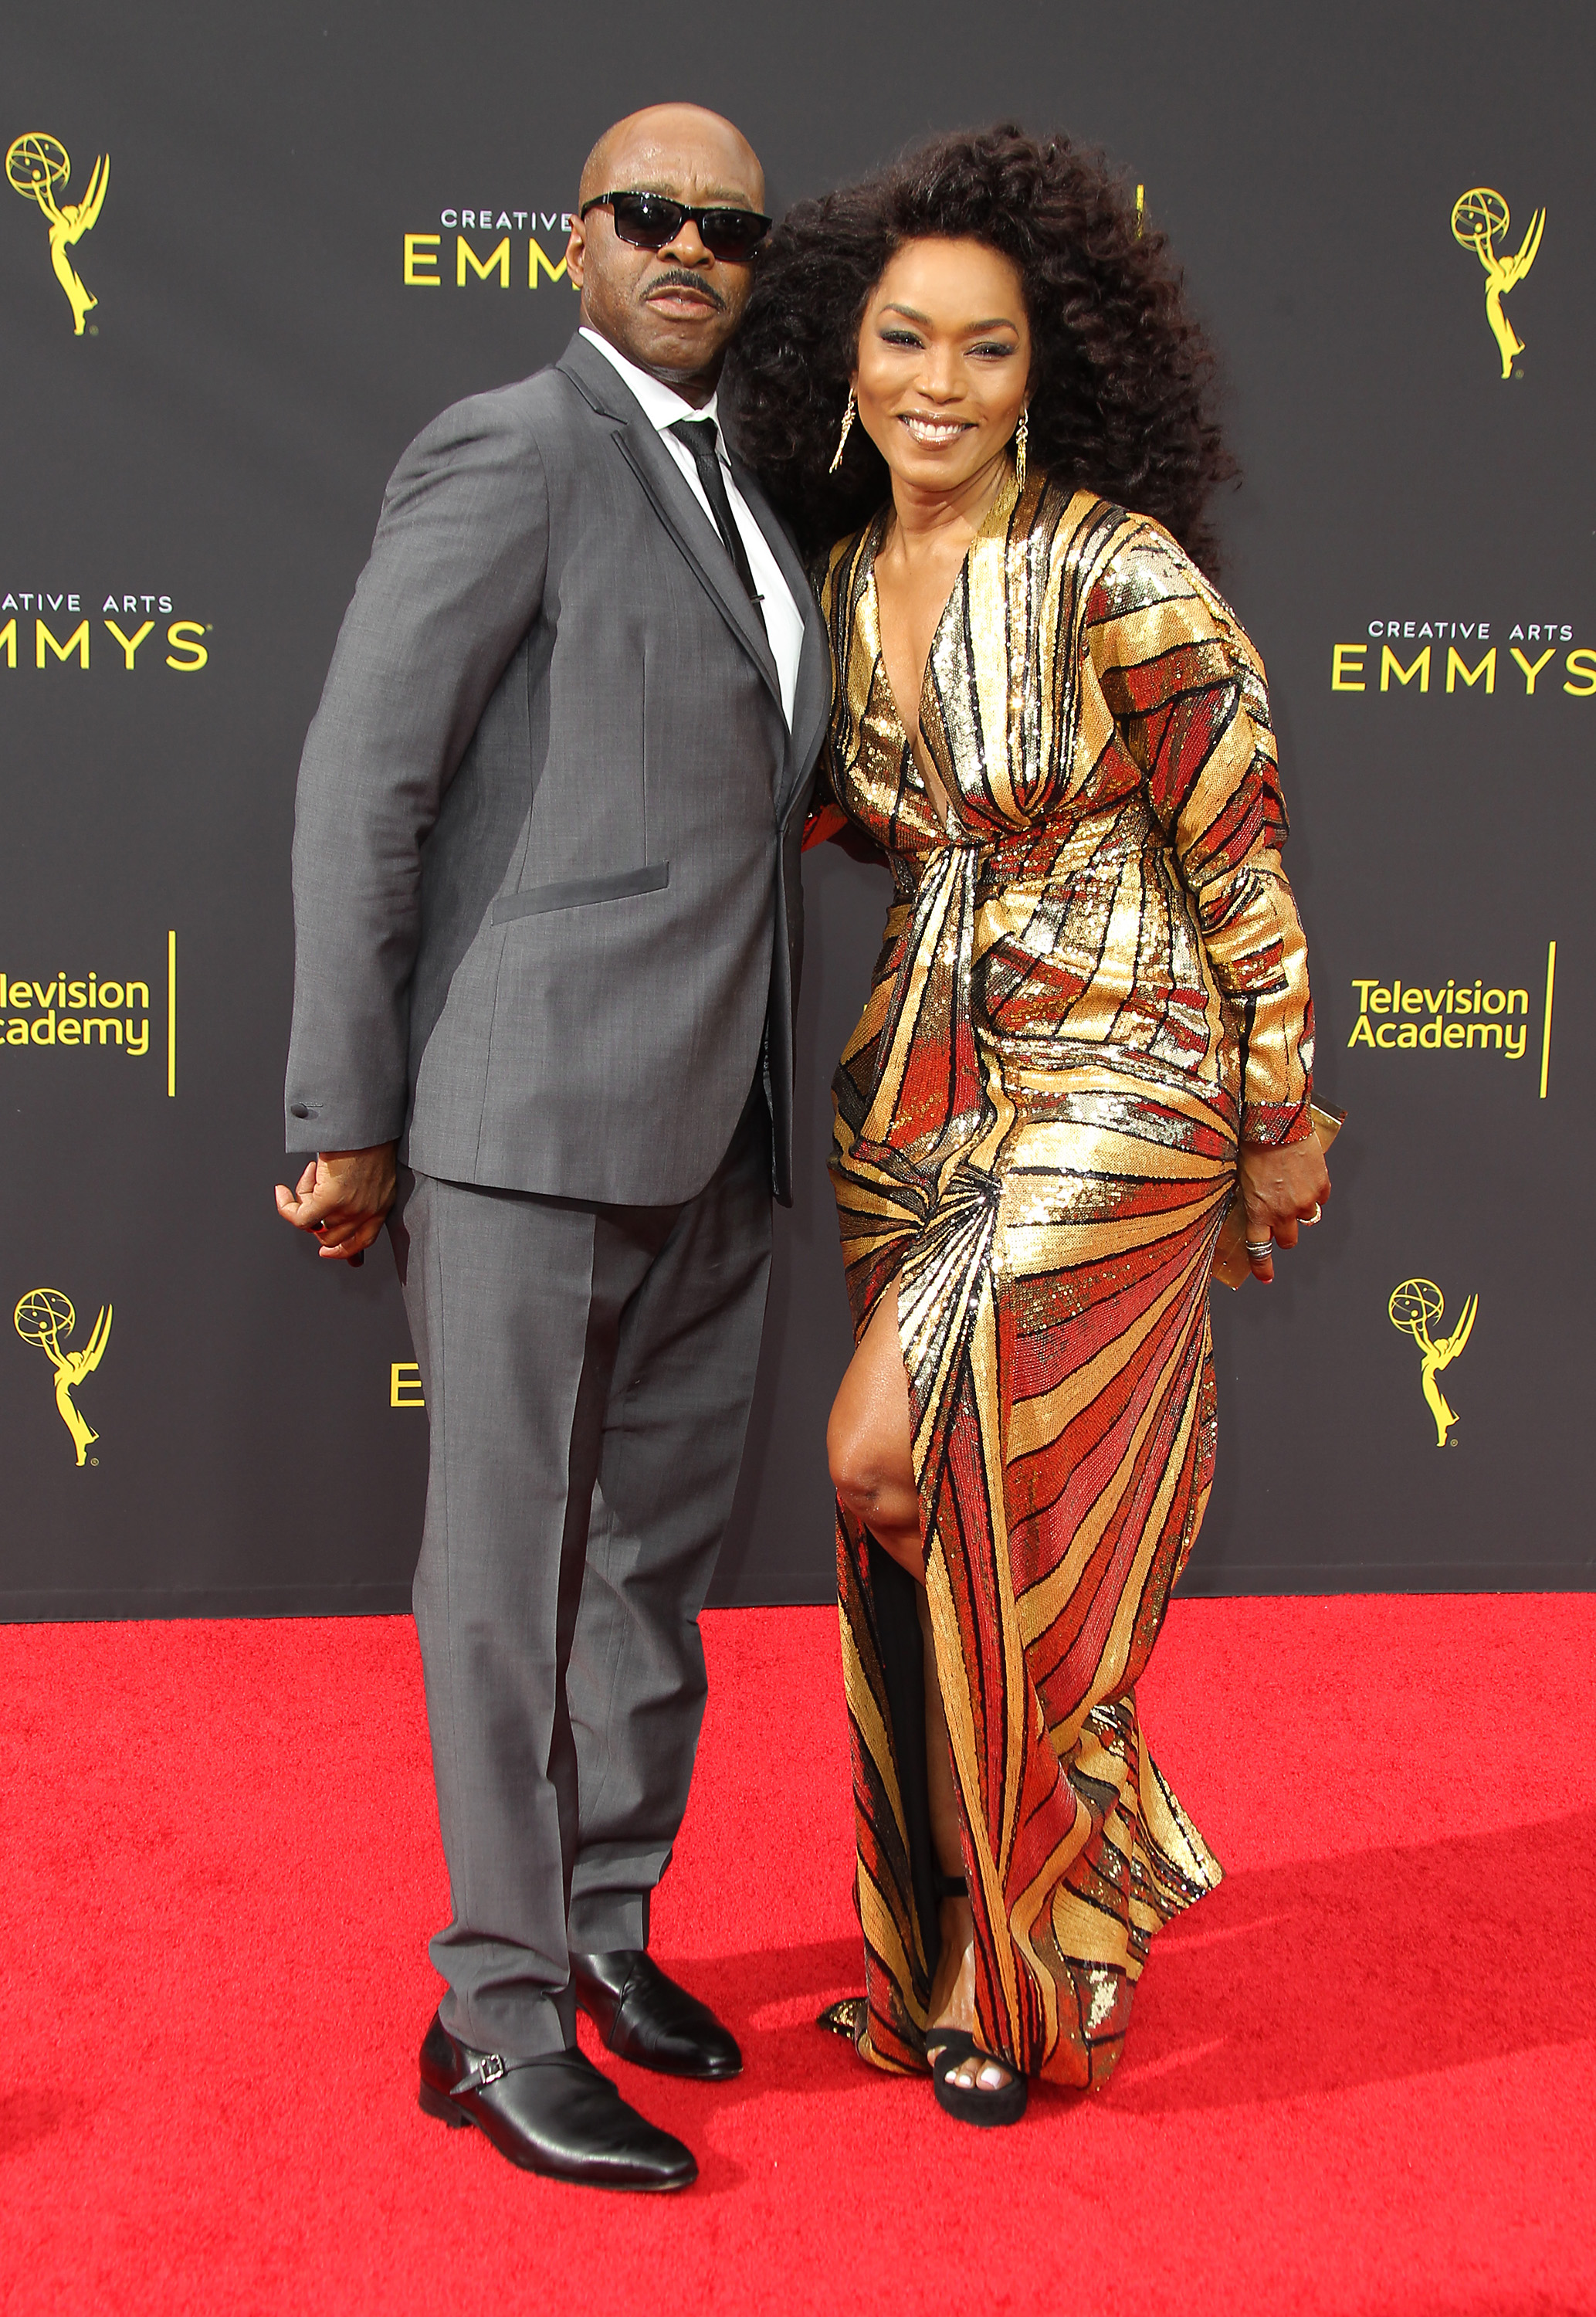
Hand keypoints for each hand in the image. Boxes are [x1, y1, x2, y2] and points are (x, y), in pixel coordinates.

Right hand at [274, 1143, 397, 1261]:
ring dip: (304, 1201)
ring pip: (315, 1225)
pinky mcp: (331, 1200)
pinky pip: (300, 1217)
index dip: (344, 1251)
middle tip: (311, 1191)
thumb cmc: (369, 1134)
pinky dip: (286, 1206)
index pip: (364, 1239)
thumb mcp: (370, 1167)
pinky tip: (282, 1192)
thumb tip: (330, 1194)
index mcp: (382, 1203)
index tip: (328, 1252)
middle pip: (333, 1236)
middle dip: (317, 1219)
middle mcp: (369, 1211)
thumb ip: (358, 1187)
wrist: (366, 1122)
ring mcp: (351, 1208)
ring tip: (311, 1174)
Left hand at [1237, 1135, 1329, 1284]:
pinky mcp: (1321, 1185)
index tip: (1266, 1277)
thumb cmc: (1252, 1144)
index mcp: (1258, 1212)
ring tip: (1292, 1187)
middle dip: (1285, 1233)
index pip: (1260, 1249)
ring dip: (1300, 1209)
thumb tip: (1254, 1205)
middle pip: (1289, 1240)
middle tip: (1281, 1219)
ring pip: (1307, 1219)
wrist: (1275, 1122)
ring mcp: (1305, 1201)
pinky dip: (1314, 1190)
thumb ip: (1250, 1198)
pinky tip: (1304, 1173)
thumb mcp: (1241, 1177)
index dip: (1264, 1266)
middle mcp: (1283, 1212)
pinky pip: (1321, 1197)